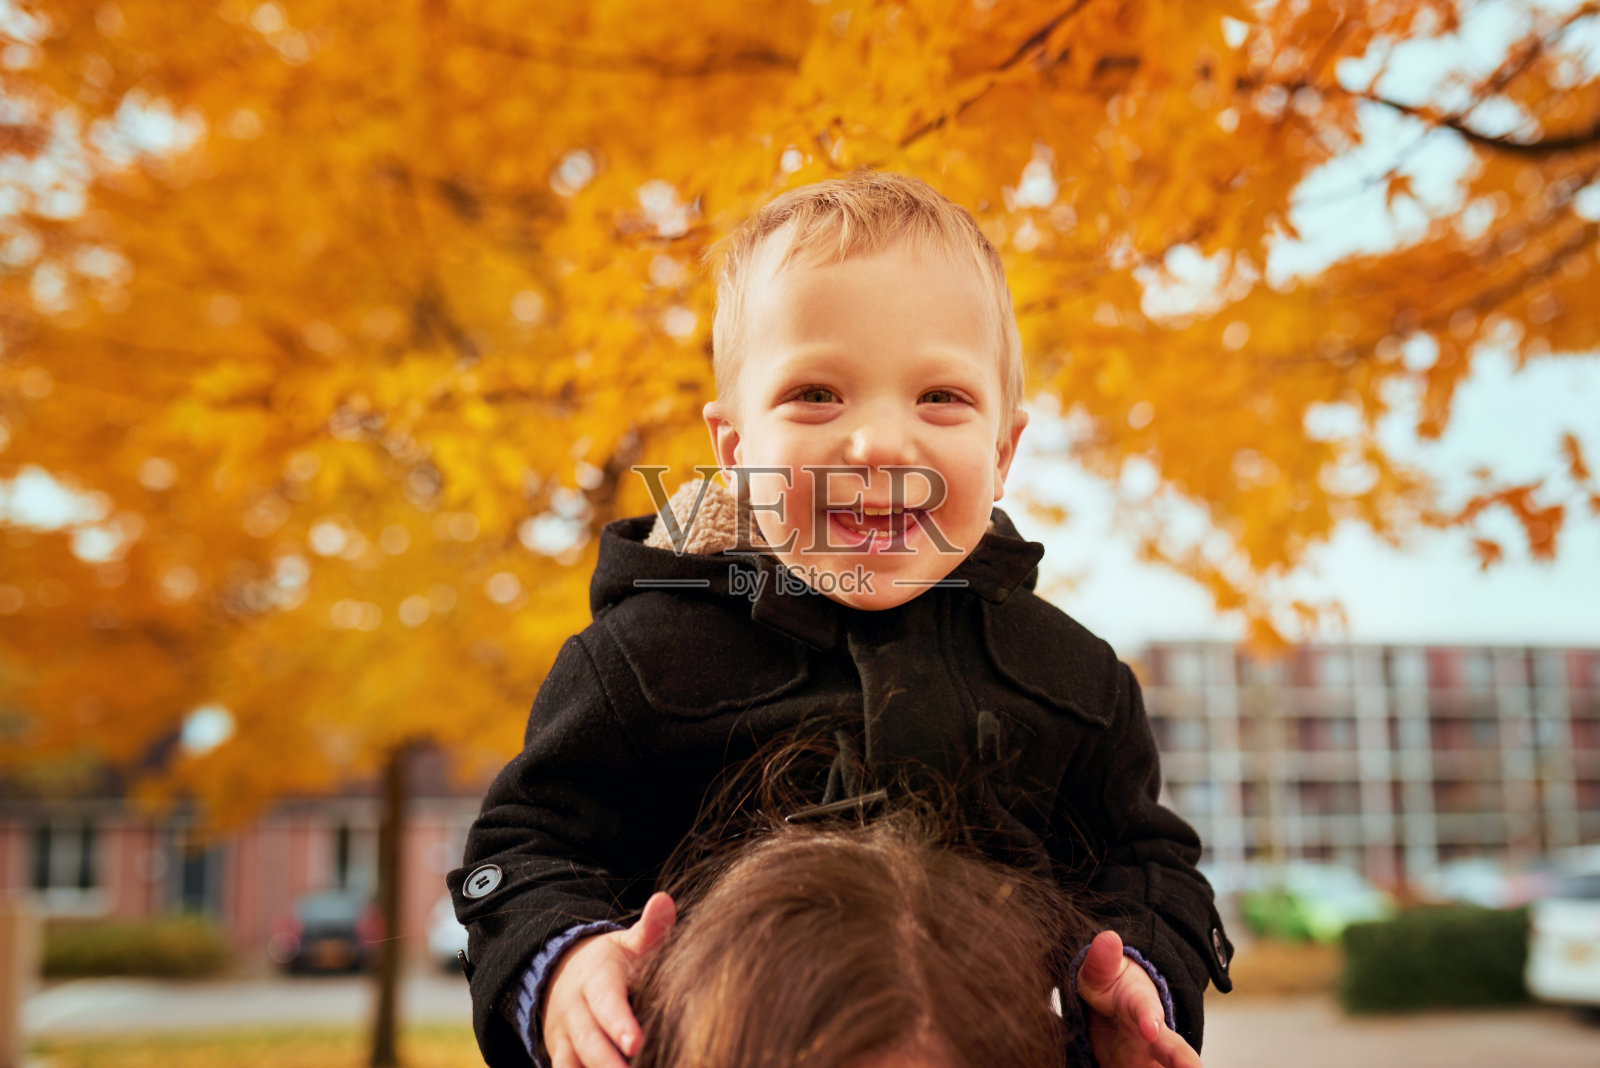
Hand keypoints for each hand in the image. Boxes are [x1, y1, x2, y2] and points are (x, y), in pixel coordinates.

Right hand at [541, 892, 676, 1067]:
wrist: (563, 974)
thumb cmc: (612, 963)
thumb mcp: (629, 943)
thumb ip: (650, 929)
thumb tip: (664, 900)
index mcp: (597, 980)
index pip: (606, 1002)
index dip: (619, 1023)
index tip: (635, 1042)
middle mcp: (575, 1011)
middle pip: (588, 1042)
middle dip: (607, 1063)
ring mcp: (564, 1037)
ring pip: (571, 1064)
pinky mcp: (561, 1057)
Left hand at [1074, 929, 1201, 1067]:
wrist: (1117, 1009)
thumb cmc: (1111, 987)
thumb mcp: (1101, 972)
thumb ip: (1102, 960)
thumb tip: (1106, 938)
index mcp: (1142, 1007)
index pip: (1145, 1010)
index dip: (1148, 1018)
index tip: (1150, 1026)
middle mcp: (1154, 1041)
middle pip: (1173, 1053)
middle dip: (1184, 1062)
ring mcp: (1149, 1061)